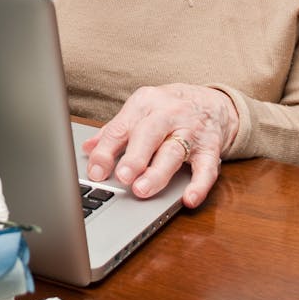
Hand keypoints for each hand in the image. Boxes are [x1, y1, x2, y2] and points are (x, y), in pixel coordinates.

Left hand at [82, 84, 238, 208]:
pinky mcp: (210, 148)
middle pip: (149, 135)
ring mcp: (190, 131)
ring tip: (142, 190)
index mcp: (144, 104)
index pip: (121, 128)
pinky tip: (189, 198)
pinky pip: (207, 167)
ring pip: (174, 152)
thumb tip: (87, 148)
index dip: (106, 151)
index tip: (96, 171)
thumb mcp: (140, 110)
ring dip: (157, 172)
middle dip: (135, 157)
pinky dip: (199, 184)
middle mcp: (168, 114)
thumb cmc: (167, 108)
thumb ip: (115, 130)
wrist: (211, 101)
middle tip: (122, 177)